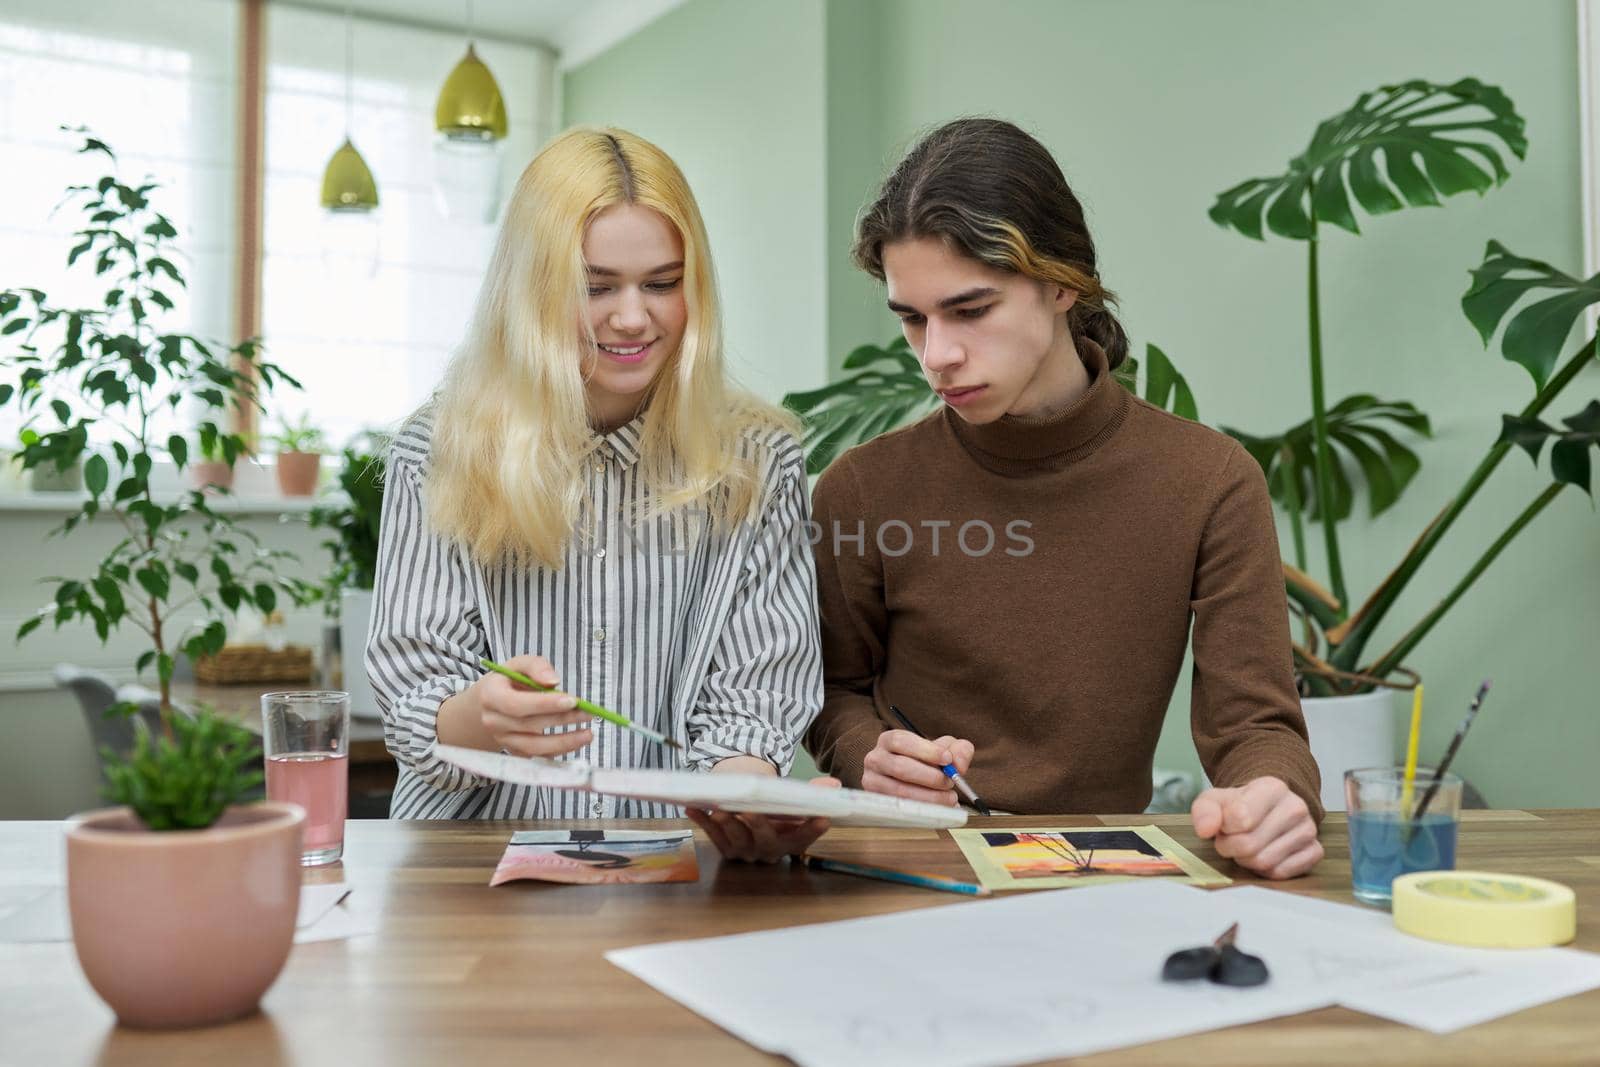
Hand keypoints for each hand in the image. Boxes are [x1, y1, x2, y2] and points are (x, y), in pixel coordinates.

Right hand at [468, 654, 593, 757]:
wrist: (489, 704)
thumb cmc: (509, 682)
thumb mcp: (519, 665)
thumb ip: (536, 667)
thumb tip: (553, 681)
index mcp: (491, 696)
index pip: (517, 704)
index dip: (545, 704)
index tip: (572, 701)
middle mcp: (493, 721)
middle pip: (530, 725)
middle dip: (562, 719)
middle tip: (588, 713)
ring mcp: (503, 740)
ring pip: (534, 746)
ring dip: (564, 742)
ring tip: (587, 734)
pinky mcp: (514, 751)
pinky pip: (537, 756)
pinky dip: (559, 751)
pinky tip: (576, 742)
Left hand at [688, 777, 839, 863]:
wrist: (752, 812)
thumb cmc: (777, 807)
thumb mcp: (794, 800)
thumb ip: (812, 794)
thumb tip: (834, 785)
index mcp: (790, 842)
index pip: (804, 839)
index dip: (812, 831)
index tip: (823, 819)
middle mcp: (768, 851)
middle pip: (765, 842)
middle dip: (759, 827)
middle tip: (751, 812)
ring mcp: (745, 851)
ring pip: (736, 841)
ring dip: (727, 825)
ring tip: (720, 809)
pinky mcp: (724, 847)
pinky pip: (712, 836)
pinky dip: (702, 822)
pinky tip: (692, 807)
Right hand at [861, 730, 973, 806]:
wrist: (912, 783)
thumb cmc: (926, 764)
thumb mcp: (943, 750)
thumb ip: (958, 751)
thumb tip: (957, 764)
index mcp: (889, 740)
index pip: (901, 741)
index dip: (926, 750)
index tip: (947, 759)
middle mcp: (875, 759)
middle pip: (900, 767)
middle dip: (930, 777)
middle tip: (950, 782)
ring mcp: (872, 782)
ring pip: (900, 791)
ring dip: (930, 797)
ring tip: (949, 798)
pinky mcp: (877, 803)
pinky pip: (900, 809)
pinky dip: (923, 810)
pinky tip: (939, 808)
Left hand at [1191, 776, 1321, 879]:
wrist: (1267, 810)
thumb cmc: (1240, 806)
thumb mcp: (1215, 800)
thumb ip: (1205, 810)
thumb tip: (1206, 829)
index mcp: (1272, 787)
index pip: (1240, 818)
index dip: (1223, 828)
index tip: (1225, 824)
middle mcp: (1296, 807)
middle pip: (1250, 845)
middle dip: (1231, 848)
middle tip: (1231, 839)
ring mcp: (1308, 830)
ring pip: (1265, 862)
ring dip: (1247, 860)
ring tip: (1246, 846)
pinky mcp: (1315, 852)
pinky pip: (1281, 873)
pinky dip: (1265, 871)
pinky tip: (1263, 854)